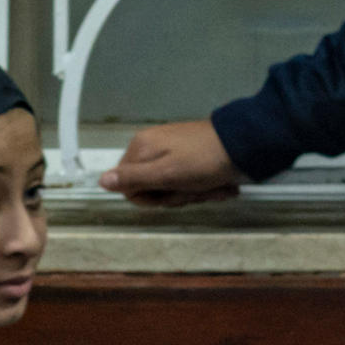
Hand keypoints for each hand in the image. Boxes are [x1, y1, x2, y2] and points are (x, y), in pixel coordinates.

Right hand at [101, 118, 240, 203]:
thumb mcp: (166, 174)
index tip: (169, 193)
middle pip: (150, 188)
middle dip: (172, 196)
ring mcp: (170, 150)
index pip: (128, 188)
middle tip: (192, 190)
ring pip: (169, 186)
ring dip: (190, 193)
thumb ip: (132, 178)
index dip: (149, 198)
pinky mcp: (188, 154)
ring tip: (208, 187)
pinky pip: (185, 179)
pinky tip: (215, 184)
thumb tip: (101, 181)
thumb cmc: (203, 161)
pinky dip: (200, 186)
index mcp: (140, 149)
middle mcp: (151, 147)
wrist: (243, 145)